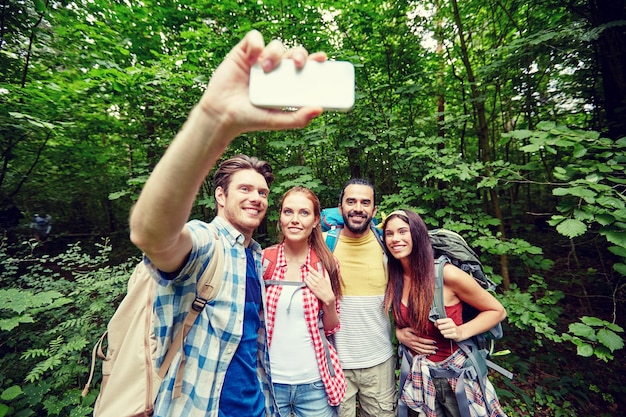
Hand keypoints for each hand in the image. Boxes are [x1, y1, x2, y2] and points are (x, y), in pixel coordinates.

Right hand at [199, 30, 327, 136]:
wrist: (222, 116)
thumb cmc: (249, 119)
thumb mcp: (276, 121)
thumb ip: (298, 118)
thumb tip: (319, 109)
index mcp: (286, 82)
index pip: (304, 67)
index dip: (314, 60)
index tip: (323, 59)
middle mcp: (275, 70)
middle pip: (294, 52)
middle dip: (299, 54)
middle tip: (297, 64)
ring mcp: (259, 60)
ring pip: (276, 45)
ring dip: (275, 54)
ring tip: (266, 68)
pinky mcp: (243, 53)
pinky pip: (254, 37)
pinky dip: (257, 44)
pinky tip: (253, 58)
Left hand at [304, 266, 334, 306]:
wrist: (328, 296)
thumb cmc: (328, 288)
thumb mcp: (328, 279)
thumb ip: (326, 273)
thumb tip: (324, 268)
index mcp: (321, 277)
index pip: (313, 271)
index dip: (310, 267)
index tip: (308, 265)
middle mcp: (317, 280)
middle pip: (309, 274)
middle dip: (309, 273)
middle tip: (310, 274)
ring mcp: (314, 284)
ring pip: (307, 278)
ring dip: (308, 277)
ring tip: (310, 279)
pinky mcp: (312, 288)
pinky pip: (306, 282)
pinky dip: (306, 281)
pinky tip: (308, 281)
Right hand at [397, 327, 436, 355]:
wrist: (398, 336)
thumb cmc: (403, 331)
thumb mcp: (408, 328)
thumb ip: (414, 329)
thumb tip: (420, 330)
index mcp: (413, 338)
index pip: (422, 341)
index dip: (429, 342)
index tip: (434, 342)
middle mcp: (413, 344)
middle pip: (423, 347)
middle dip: (430, 348)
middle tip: (436, 348)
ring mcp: (413, 347)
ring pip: (422, 351)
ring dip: (428, 352)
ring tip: (434, 352)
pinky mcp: (412, 348)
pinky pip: (419, 352)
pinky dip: (424, 354)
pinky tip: (428, 354)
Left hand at [434, 318, 462, 341]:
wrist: (460, 332)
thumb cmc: (451, 328)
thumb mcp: (446, 323)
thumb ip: (440, 322)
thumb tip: (435, 324)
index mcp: (449, 320)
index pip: (438, 321)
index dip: (436, 324)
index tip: (438, 325)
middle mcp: (451, 324)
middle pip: (439, 327)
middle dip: (440, 329)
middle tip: (444, 329)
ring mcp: (453, 330)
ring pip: (442, 332)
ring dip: (443, 333)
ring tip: (447, 332)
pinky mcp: (454, 335)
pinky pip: (445, 336)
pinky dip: (446, 336)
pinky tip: (448, 335)